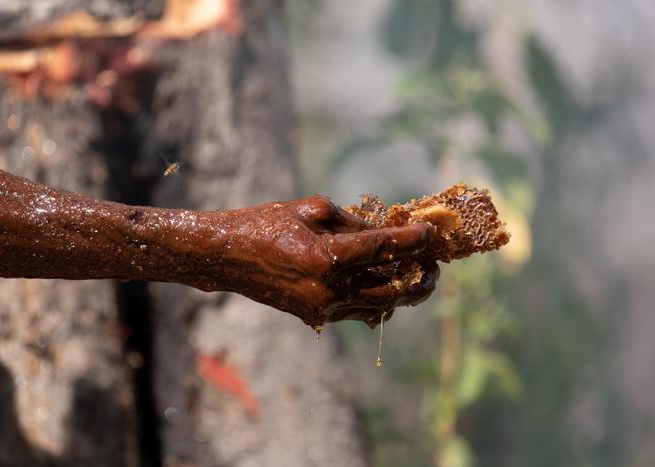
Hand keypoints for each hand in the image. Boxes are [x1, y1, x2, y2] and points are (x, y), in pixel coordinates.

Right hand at [222, 195, 438, 326]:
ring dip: (401, 293)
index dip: (413, 239)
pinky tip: (382, 285)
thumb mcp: (310, 210)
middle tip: (433, 264)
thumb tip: (383, 230)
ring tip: (414, 275)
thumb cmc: (265, 224)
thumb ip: (351, 221)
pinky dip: (375, 301)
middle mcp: (329, 290)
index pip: (384, 249)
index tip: (429, 231)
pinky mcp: (315, 316)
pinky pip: (356, 313)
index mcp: (327, 258)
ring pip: (378, 308)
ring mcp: (322, 308)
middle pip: (392, 291)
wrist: (227, 257)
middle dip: (419, 277)